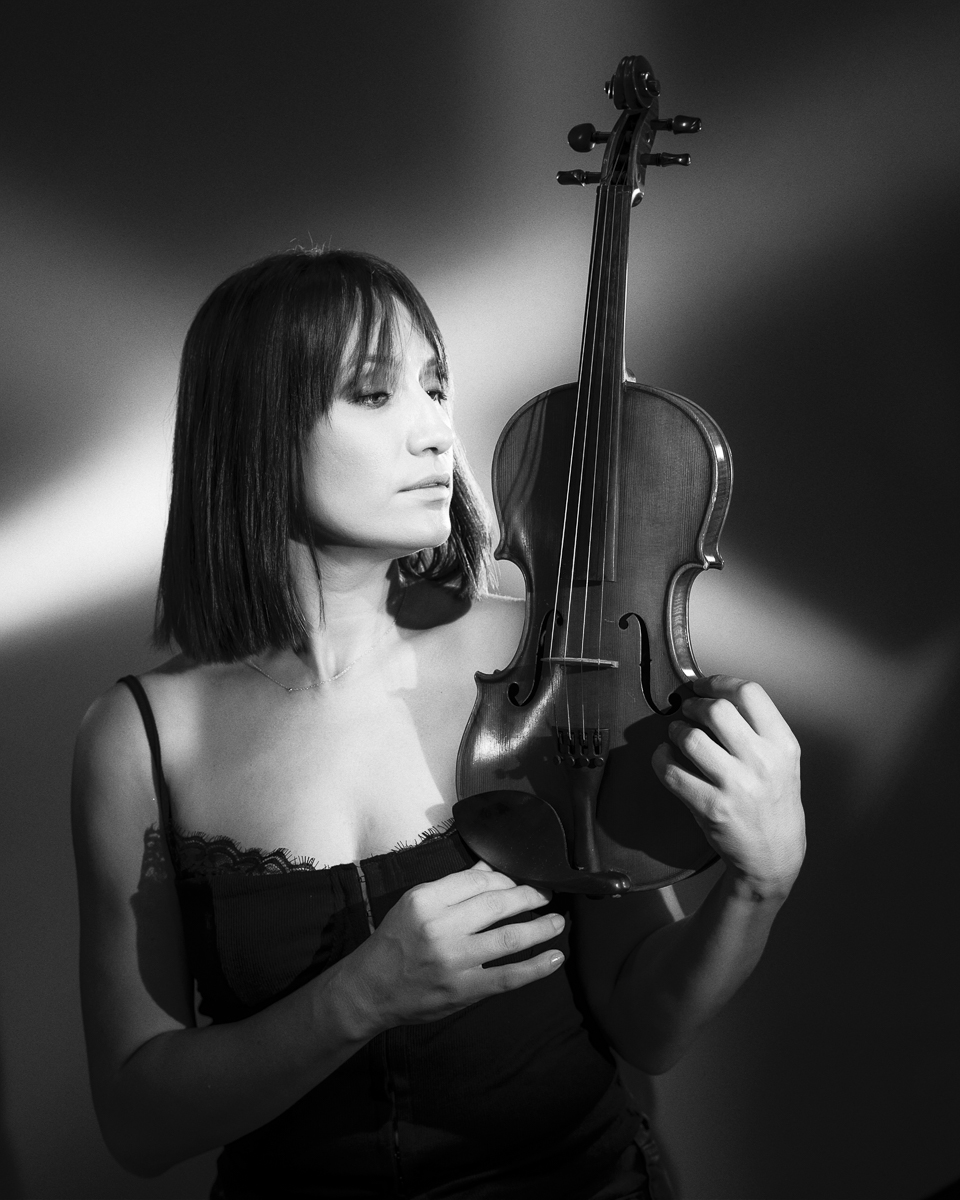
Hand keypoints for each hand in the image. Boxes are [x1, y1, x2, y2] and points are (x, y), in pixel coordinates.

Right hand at [340, 863, 564, 1032]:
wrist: (369, 989)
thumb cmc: (395, 940)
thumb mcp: (416, 903)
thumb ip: (454, 886)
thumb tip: (490, 867)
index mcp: (426, 899)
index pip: (478, 880)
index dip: (506, 878)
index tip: (521, 881)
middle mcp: (440, 927)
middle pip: (497, 903)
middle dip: (530, 896)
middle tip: (548, 894)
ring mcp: (453, 960)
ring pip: (508, 938)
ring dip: (540, 927)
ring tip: (557, 921)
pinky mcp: (462, 990)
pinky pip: (508, 977)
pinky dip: (536, 967)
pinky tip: (555, 957)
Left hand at [652, 676, 804, 897]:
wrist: (774, 853)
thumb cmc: (773, 800)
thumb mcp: (782, 759)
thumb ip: (756, 727)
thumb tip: (712, 693)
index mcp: (783, 744)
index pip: (749, 693)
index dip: (718, 682)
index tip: (703, 686)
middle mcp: (762, 762)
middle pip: (716, 710)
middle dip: (693, 705)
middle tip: (688, 711)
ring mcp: (736, 786)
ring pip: (690, 738)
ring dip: (675, 731)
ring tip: (678, 736)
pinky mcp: (710, 807)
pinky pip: (670, 770)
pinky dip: (661, 758)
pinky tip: (666, 758)